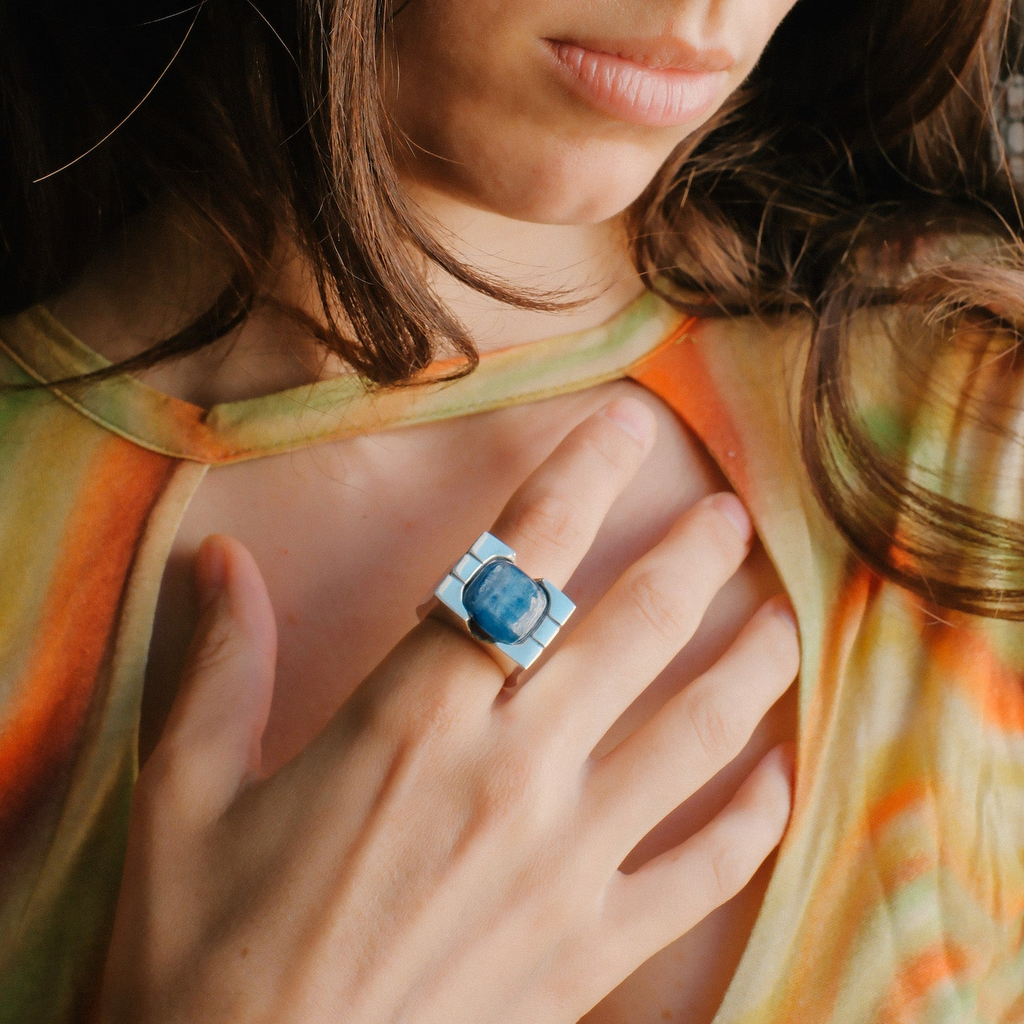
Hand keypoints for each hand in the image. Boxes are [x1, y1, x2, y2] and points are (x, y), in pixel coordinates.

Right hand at [97, 397, 798, 1023]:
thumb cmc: (205, 951)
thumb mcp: (187, 796)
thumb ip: (217, 665)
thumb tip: (216, 557)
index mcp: (414, 719)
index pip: (518, 562)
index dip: (579, 480)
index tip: (627, 427)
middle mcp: (511, 774)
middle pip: (633, 632)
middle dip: (691, 558)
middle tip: (727, 515)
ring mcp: (567, 865)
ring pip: (697, 737)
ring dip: (750, 667)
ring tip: (782, 620)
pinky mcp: (591, 952)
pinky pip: (702, 873)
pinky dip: (750, 822)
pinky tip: (776, 781)